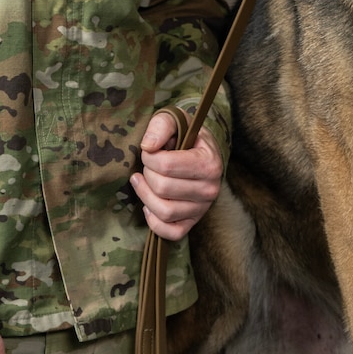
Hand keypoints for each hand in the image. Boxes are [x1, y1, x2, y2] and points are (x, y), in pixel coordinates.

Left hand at [132, 109, 222, 241]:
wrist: (200, 152)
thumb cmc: (185, 135)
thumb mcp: (175, 120)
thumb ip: (161, 126)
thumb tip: (147, 147)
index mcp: (209, 162)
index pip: (166, 165)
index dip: (149, 157)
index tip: (150, 151)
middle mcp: (210, 189)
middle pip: (162, 188)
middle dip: (147, 174)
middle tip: (148, 166)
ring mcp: (202, 208)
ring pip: (164, 211)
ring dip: (145, 195)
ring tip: (142, 181)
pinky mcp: (193, 222)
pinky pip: (171, 233)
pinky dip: (154, 221)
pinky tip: (149, 204)